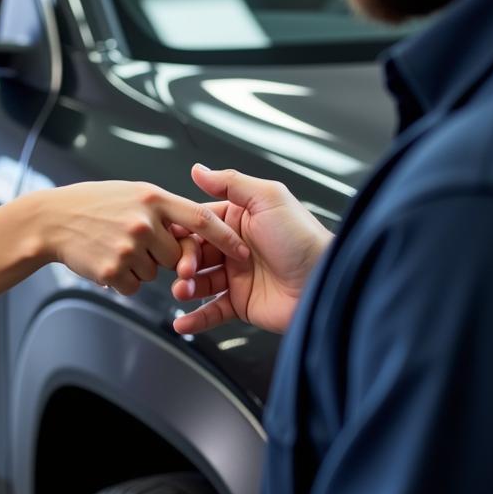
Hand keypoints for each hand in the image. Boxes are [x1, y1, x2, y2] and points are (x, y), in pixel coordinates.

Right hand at [36, 180, 248, 295]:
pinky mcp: (112, 271)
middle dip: (165, 256)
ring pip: (155, 273)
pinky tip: (106, 260)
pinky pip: (134, 286)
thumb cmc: (92, 203)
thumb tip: (201, 213)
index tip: (243, 250)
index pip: (201, 218)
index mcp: (152, 198)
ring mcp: (127, 248)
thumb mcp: (134, 190)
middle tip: (140, 241)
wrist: (50, 219)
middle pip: (177, 255)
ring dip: (140, 267)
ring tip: (116, 246)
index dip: (225, 236)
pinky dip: (123, 279)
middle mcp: (142, 222)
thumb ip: (166, 203)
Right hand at [172, 165, 331, 334]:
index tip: (167, 237)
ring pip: (200, 282)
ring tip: (183, 291)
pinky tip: (182, 323)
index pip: (200, 224)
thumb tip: (199, 170)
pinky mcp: (242, 303)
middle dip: (183, 261)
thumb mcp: (268, 198)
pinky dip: (195, 319)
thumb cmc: (304, 239)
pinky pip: (213, 311)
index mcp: (239, 221)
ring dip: (186, 287)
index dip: (183, 231)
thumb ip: (230, 183)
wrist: (325, 283)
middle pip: (195, 253)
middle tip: (183, 269)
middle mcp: (235, 247)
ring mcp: (238, 277)